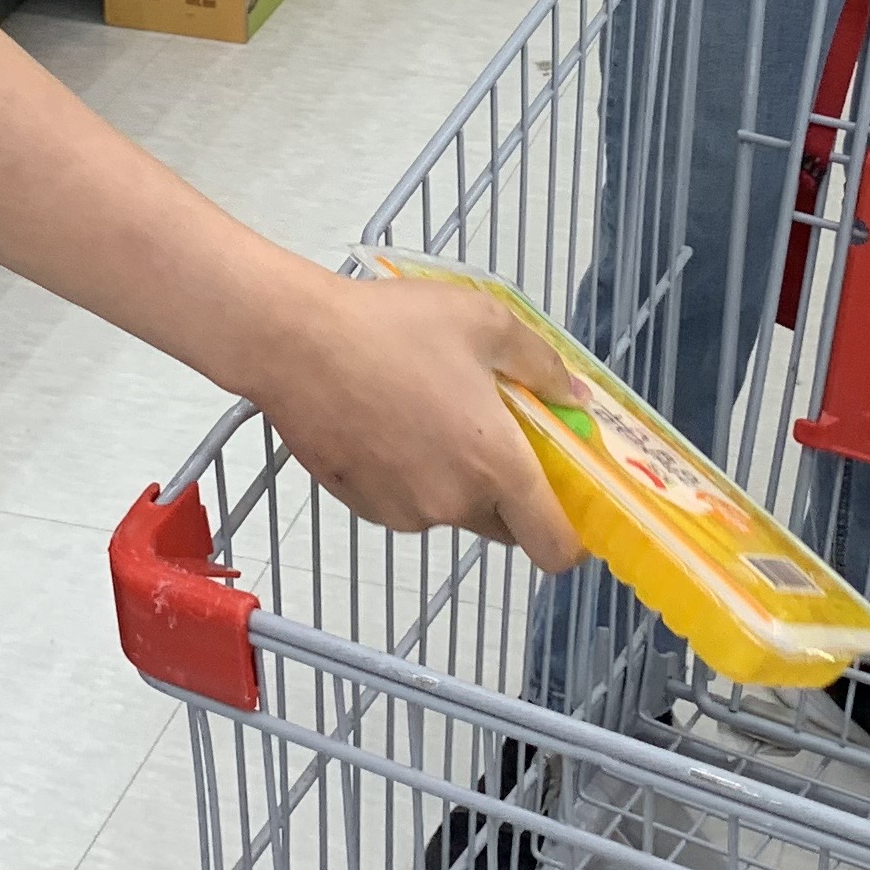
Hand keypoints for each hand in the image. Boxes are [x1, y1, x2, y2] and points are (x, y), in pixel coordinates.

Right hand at [243, 270, 585, 570]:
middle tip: (496, 436)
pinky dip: (410, 476)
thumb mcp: (485, 322)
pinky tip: (389, 422)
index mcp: (496, 466)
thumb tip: (574, 398)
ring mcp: (404, 511)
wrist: (296, 343)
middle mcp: (454, 504)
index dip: (572, 537)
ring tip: (429, 412)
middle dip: (512, 494)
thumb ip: (542, 366)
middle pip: (506, 528)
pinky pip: (406, 503)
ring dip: (455, 480)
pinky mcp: (362, 507)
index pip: (555, 547)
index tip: (570, 505)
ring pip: (451, 511)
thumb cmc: (393, 327)